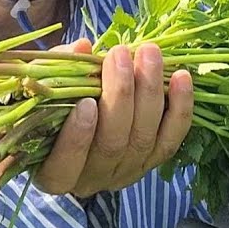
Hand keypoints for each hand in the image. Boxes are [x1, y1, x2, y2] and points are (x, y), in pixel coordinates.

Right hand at [32, 39, 193, 197]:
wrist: (82, 119)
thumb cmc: (54, 105)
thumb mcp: (46, 88)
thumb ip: (58, 70)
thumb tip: (82, 48)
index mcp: (55, 173)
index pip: (64, 165)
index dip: (77, 136)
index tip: (86, 102)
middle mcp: (92, 180)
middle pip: (111, 145)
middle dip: (119, 96)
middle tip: (119, 55)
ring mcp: (127, 172)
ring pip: (143, 138)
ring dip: (149, 91)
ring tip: (148, 53)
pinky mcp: (153, 160)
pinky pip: (171, 138)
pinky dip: (180, 107)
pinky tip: (182, 76)